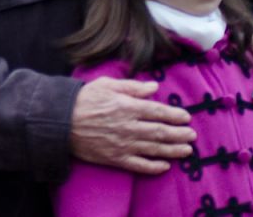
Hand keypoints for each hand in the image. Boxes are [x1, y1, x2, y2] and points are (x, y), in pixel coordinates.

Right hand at [68, 77, 195, 174]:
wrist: (60, 121)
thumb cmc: (83, 99)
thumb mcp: (107, 84)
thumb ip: (132, 86)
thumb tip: (154, 87)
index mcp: (127, 107)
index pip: (158, 111)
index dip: (175, 115)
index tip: (186, 117)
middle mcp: (129, 127)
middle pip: (161, 132)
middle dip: (179, 134)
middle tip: (192, 135)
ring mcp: (123, 144)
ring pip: (154, 149)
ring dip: (173, 150)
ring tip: (186, 150)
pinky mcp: (115, 158)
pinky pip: (139, 165)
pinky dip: (154, 167)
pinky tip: (165, 166)